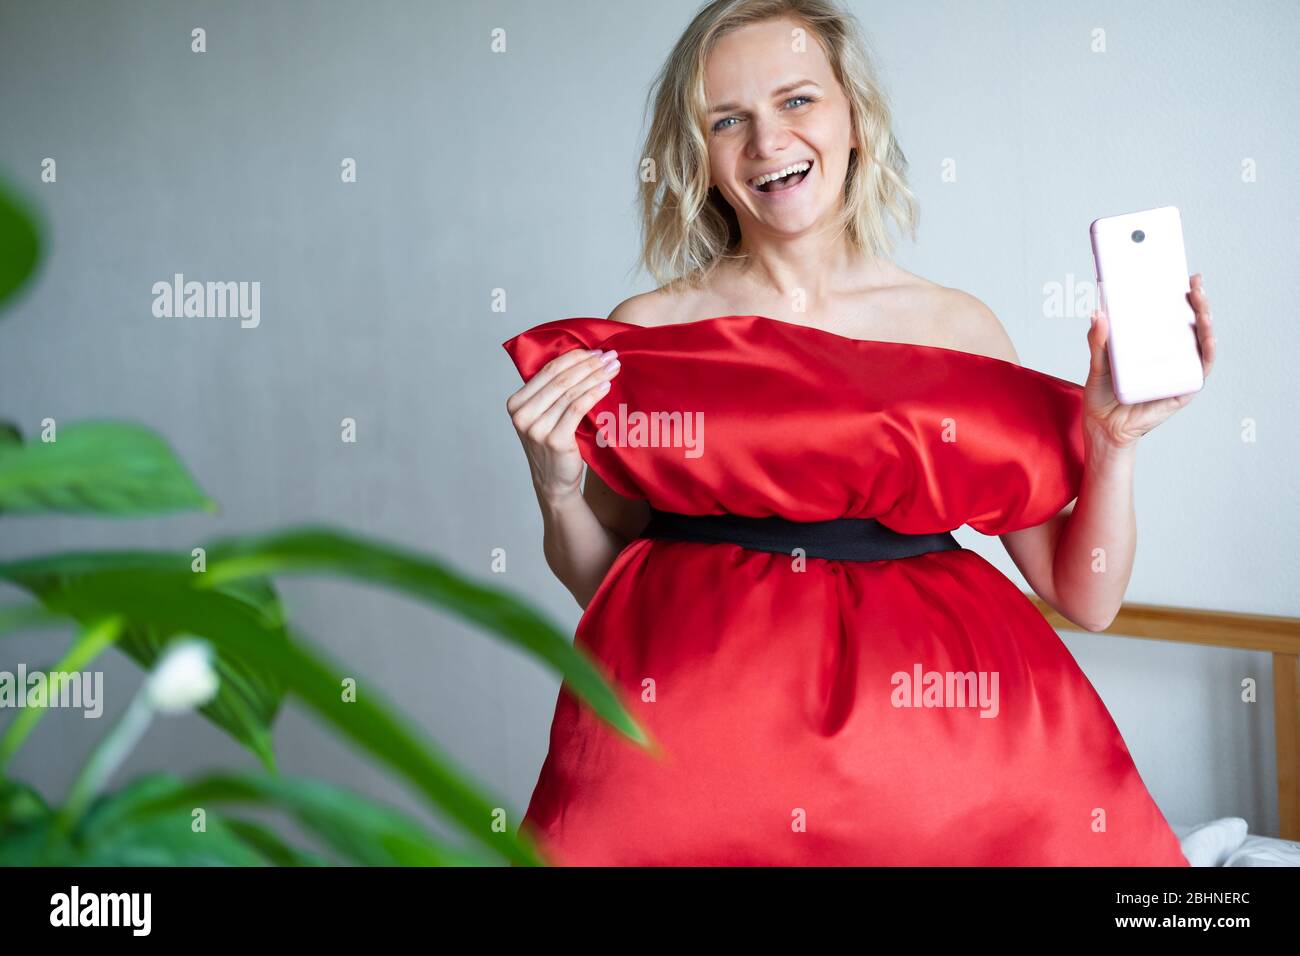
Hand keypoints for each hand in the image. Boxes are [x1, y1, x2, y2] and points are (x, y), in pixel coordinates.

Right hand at [506, 347, 620, 502]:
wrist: (554, 482)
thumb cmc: (553, 445)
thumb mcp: (543, 416)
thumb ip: (551, 392)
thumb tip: (581, 358)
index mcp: (516, 403)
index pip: (547, 371)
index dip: (573, 358)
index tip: (595, 351)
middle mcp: (522, 415)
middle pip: (560, 379)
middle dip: (588, 364)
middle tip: (609, 356)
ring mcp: (536, 429)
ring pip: (570, 392)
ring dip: (594, 376)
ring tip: (613, 368)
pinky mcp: (555, 440)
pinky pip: (577, 409)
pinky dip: (593, 393)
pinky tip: (606, 386)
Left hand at [1083, 272, 1215, 449]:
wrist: (1102, 428)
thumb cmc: (1102, 396)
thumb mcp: (1097, 363)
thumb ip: (1098, 341)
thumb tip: (1098, 312)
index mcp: (1151, 346)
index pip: (1170, 317)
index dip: (1180, 296)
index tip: (1182, 273)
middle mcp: (1169, 356)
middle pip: (1190, 324)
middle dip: (1197, 301)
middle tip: (1193, 282)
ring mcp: (1178, 371)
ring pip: (1201, 342)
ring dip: (1206, 320)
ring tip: (1201, 302)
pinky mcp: (1182, 390)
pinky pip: (1201, 368)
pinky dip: (1207, 350)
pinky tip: (1208, 336)